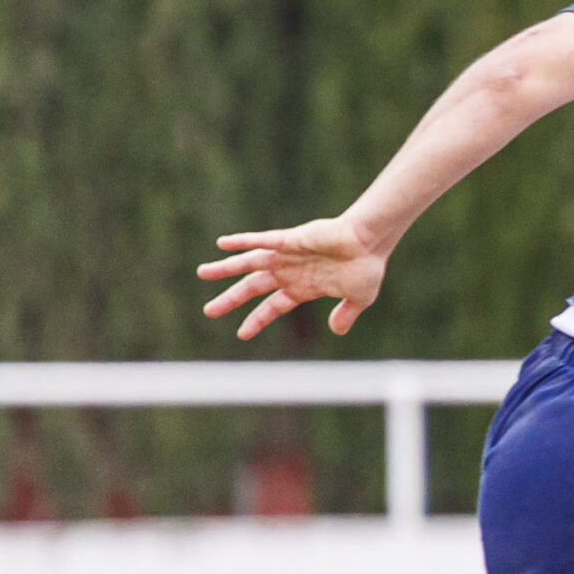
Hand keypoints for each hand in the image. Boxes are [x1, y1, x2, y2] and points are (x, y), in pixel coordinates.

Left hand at [198, 217, 387, 339]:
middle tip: (209, 311)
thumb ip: (345, 315)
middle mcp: (289, 272)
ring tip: (202, 273)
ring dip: (225, 268)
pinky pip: (262, 240)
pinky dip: (242, 242)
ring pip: (249, 263)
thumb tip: (337, 330)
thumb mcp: (358, 299)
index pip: (272, 306)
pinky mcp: (290, 240)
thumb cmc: (367, 268)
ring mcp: (287, 256)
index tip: (242, 333)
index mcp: (303, 288)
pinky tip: (223, 243)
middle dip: (230, 299)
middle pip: (252, 287)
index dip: (257, 319)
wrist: (371, 243)